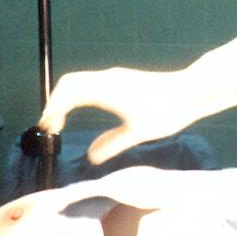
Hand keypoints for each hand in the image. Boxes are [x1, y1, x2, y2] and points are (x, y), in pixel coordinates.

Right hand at [39, 66, 195, 163]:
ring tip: (60, 122)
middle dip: (54, 103)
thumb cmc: (166, 111)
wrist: (190, 90)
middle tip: (50, 128)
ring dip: (65, 98)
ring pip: (78, 81)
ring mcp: (113, 76)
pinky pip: (89, 82)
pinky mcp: (119, 79)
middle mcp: (106, 78)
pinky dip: (76, 95)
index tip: (46, 129)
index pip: (69, 96)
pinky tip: (79, 110)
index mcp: (106, 90)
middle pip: (68, 83)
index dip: (53, 111)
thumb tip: (91, 158)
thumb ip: (112, 144)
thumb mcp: (138, 133)